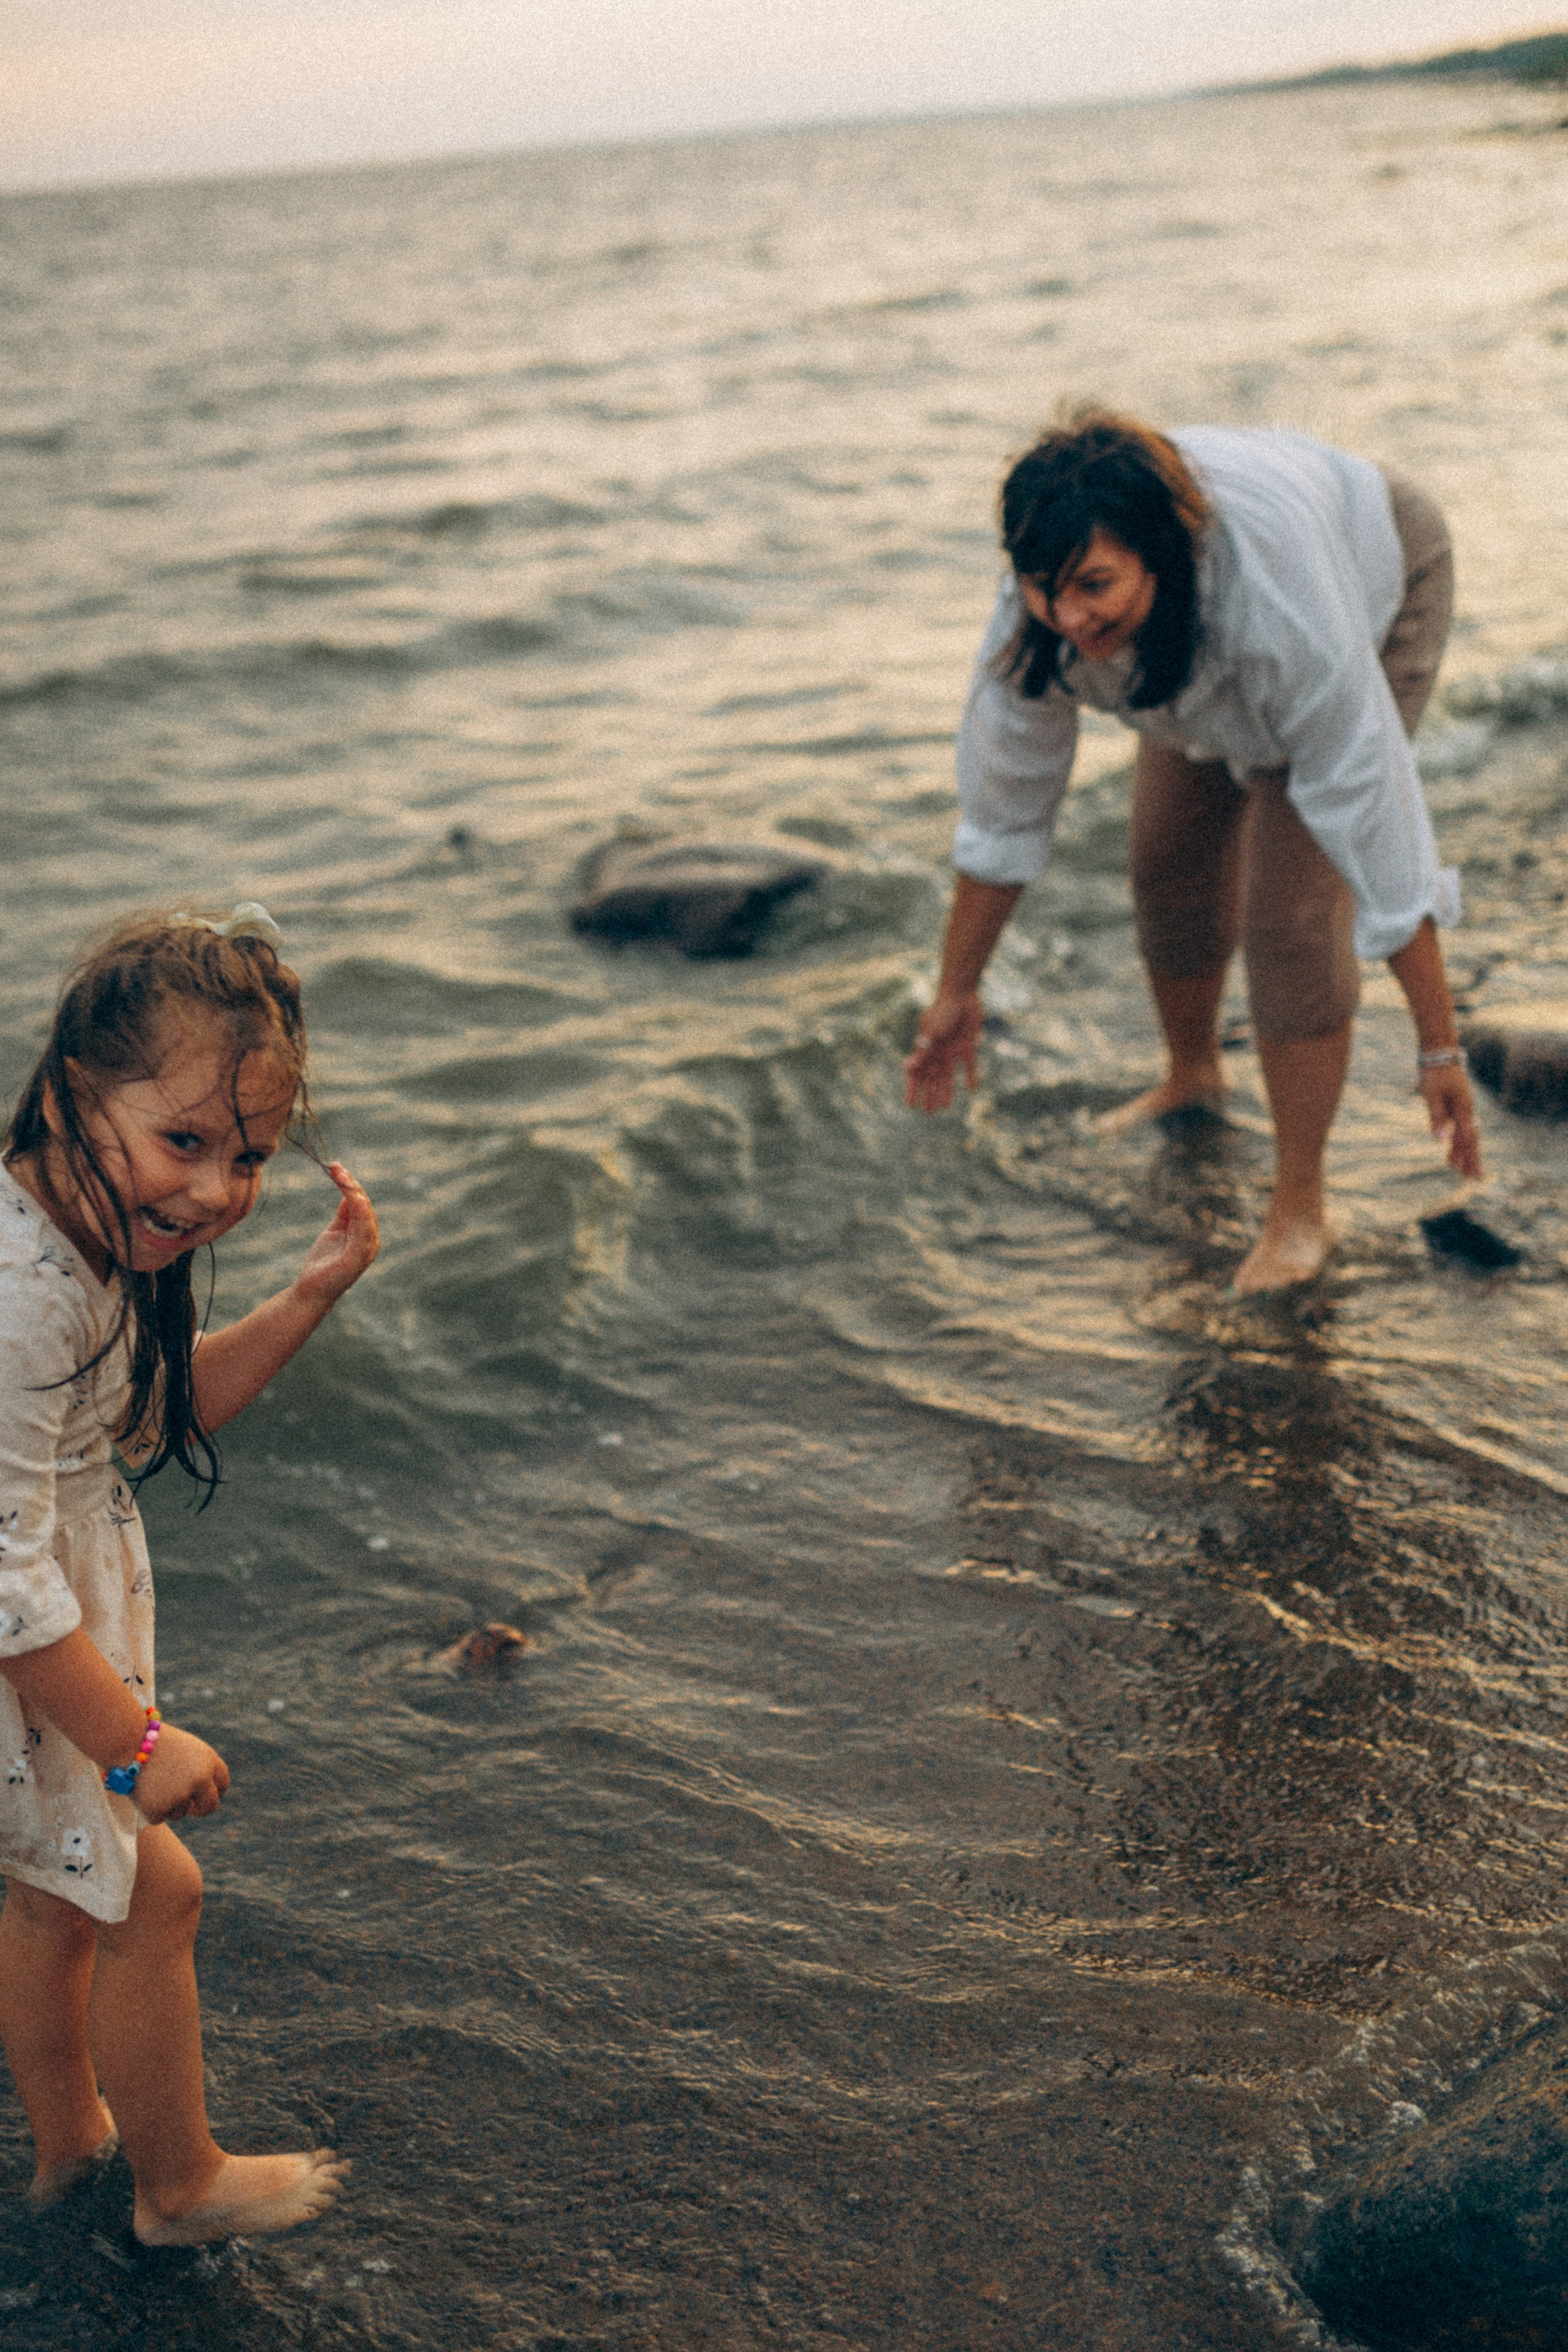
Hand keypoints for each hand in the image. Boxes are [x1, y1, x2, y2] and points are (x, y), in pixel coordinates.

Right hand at [132, 1722, 230, 1822]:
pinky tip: (141, 1791)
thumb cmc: (153, 1739)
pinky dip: (150, 1809)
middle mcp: (200, 1779)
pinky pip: (159, 1817)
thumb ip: (198, 1767)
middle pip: (210, 1806)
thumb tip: (203, 1790)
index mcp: (208, 1760)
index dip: (216, 1791)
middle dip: (200, 1809)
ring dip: (167, 1804)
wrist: (126, 1740)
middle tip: (191, 1809)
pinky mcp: (159, 1809)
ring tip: (151, 1783)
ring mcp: (180, 1796)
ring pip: (179, 1812)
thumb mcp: (185, 1747)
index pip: (223, 1783)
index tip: (208, 1796)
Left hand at [294, 1163, 379, 1308]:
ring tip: (341, 1176)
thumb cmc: (323, 1262)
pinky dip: (362, 1213)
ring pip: (365, 1214)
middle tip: (335, 1167)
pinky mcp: (359, 1257)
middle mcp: (371, 1240)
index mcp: (366, 1233)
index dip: (350, 1184)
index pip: (362, 1203)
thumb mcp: (335, 1230)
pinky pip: (363, 1231)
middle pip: (365, 1205)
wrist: (311, 1290)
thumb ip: (345, 1213)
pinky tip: (356, 1198)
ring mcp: (367, 1249)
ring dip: (353, 1193)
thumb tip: (348, 1190)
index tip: (335, 1167)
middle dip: (351, 1184)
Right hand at [904, 991, 984, 1113]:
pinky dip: (970, 1076)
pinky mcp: (968, 1045)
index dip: (912, 1089)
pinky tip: (970, 1088)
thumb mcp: (931, 1032)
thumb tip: (907, 1066)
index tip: (909, 1105)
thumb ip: (922, 1050)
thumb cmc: (942, 1011)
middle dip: (928, 1095)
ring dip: (946, 1091)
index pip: (915, 1074)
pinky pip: (969, 1064)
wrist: (962, 994)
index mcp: (925, 1049)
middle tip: (927, 1112)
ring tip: (944, 1107)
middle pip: (931, 1078)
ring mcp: (952, 1050)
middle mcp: (938, 1052)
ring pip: (948, 1076)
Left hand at [1419, 1063, 1482, 1180]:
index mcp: (1462, 1109)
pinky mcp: (1457, 1105)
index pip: (1467, 1139)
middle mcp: (1466, 1110)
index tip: (1471, 1174)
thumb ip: (1436, 1118)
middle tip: (1473, 1179)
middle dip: (1471, 1159)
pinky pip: (1460, 1127)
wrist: (1439, 1052)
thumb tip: (1441, 1141)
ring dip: (1464, 1153)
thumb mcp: (1431, 1095)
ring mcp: (1463, 1107)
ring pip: (1465, 1135)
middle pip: (1470, 1140)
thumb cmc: (1434, 1073)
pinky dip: (1457, 1141)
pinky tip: (1451, 1151)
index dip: (1469, 1158)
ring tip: (1461, 1171)